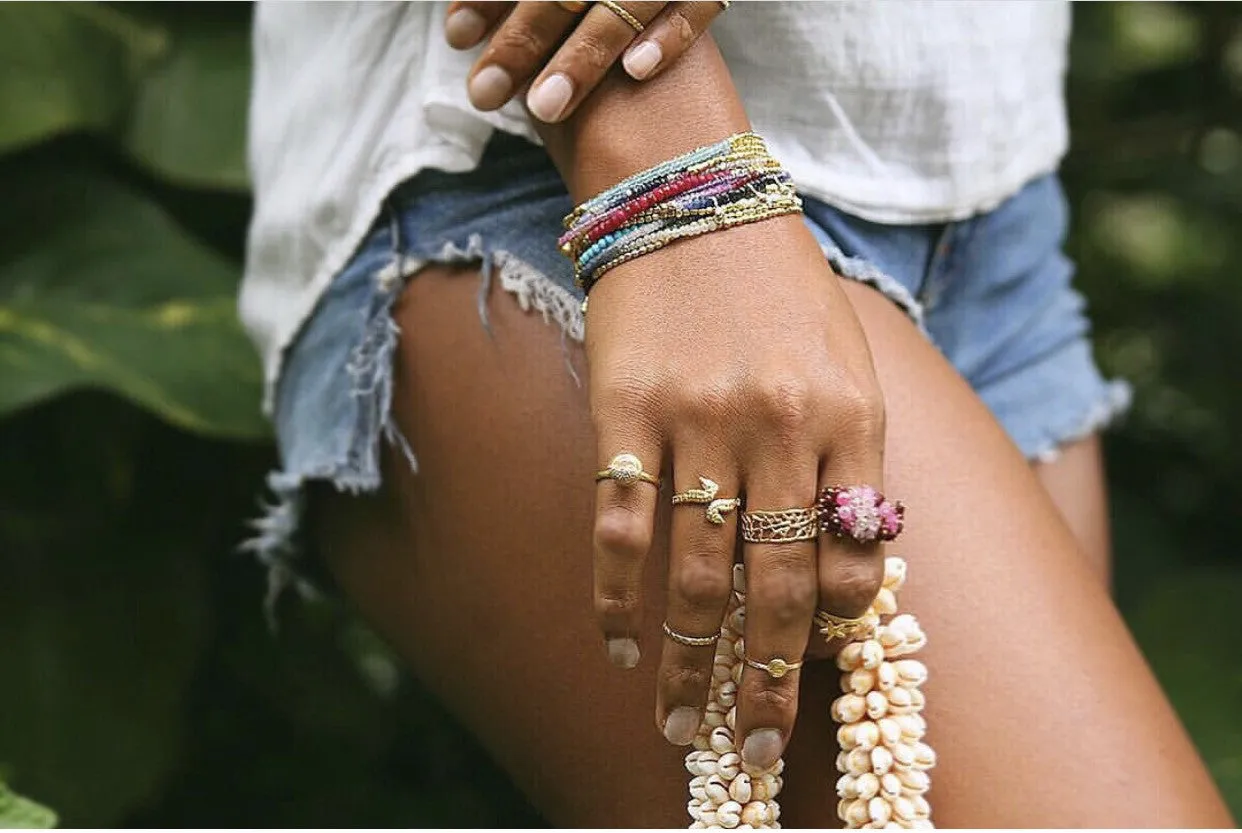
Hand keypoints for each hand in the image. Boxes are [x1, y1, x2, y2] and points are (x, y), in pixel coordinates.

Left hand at [444, 1, 723, 122]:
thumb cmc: (597, 6)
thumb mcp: (570, 2)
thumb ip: (534, 6)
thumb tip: (469, 33)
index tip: (458, 36)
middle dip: (521, 38)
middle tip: (483, 93)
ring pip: (624, 3)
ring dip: (581, 56)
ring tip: (543, 109)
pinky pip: (697, 5)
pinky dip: (668, 35)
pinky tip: (634, 72)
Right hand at [587, 215, 888, 770]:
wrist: (694, 198)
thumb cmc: (780, 290)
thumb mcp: (849, 363)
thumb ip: (854, 462)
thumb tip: (846, 573)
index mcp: (848, 417)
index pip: (849, 557)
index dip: (829, 633)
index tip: (807, 681)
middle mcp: (778, 426)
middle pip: (775, 586)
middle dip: (765, 684)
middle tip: (750, 753)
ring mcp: (698, 420)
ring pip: (695, 572)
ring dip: (689, 663)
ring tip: (680, 725)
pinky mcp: (624, 411)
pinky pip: (619, 524)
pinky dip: (616, 596)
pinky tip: (620, 644)